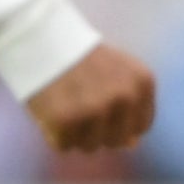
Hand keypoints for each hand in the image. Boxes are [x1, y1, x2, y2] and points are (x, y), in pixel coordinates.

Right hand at [27, 42, 155, 153]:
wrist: (41, 36)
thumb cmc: (81, 57)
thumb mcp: (117, 73)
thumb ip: (130, 106)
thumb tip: (133, 144)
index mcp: (142, 83)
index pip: (141, 127)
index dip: (120, 123)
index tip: (104, 108)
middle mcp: (124, 98)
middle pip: (116, 141)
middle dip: (97, 131)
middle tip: (80, 106)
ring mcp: (96, 110)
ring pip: (89, 147)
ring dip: (75, 133)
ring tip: (65, 104)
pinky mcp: (66, 121)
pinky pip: (63, 147)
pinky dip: (54, 134)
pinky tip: (51, 110)